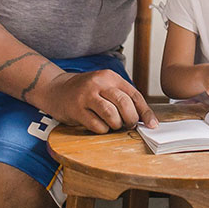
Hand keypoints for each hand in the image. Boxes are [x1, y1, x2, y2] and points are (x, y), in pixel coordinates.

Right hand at [38, 69, 156, 133]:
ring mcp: (86, 96)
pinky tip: (99, 126)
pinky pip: (97, 125)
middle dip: (131, 119)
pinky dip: (103, 130)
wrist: (56, 89)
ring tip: (113, 125)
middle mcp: (99, 84)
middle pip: (124, 103)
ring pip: (111, 114)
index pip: (134, 95)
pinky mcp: (76, 110)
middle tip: (129, 125)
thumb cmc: (86, 92)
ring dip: (116, 124)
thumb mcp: (105, 87)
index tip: (152, 125)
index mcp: (110, 77)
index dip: (145, 112)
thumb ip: (122, 98)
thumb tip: (144, 118)